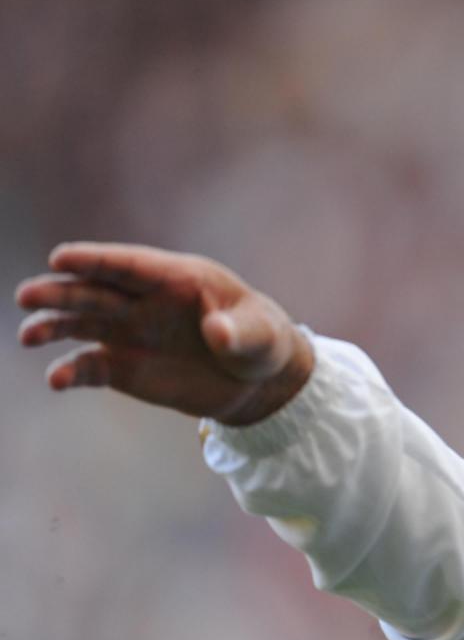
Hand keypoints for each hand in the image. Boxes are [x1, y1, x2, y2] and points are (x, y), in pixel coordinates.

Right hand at [16, 242, 314, 425]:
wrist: (255, 381)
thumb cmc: (261, 342)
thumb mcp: (261, 336)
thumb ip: (240, 332)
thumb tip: (218, 333)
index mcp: (175, 279)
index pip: (129, 266)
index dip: (96, 260)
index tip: (61, 258)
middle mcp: (142, 301)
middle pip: (94, 290)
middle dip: (60, 292)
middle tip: (27, 295)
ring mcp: (128, 332)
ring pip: (80, 324)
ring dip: (52, 326)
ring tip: (28, 335)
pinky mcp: (123, 366)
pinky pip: (89, 367)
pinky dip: (72, 372)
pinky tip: (58, 380)